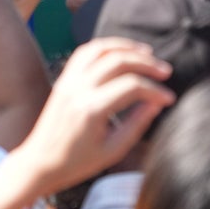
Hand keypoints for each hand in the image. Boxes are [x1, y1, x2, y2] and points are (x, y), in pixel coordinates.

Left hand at [14, 37, 173, 193]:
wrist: (40, 162)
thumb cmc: (77, 162)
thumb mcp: (113, 151)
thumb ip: (137, 124)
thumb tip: (157, 103)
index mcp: (92, 110)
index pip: (132, 87)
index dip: (155, 90)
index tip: (169, 98)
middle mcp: (79, 89)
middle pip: (118, 61)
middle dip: (146, 63)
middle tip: (165, 71)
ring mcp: (68, 81)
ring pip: (101, 48)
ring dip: (127, 47)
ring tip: (147, 53)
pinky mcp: (64, 78)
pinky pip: (85, 51)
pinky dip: (106, 46)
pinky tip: (122, 52)